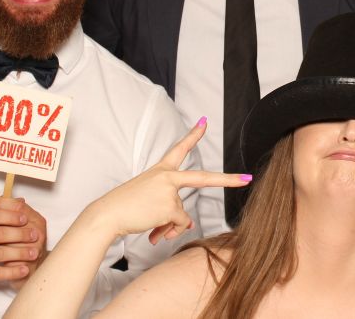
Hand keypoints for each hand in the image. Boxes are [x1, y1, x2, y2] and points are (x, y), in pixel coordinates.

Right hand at [83, 117, 251, 244]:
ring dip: (169, 225)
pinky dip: (167, 231)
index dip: (193, 135)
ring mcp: (170, 191)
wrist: (107, 214)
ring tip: (149, 223)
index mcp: (160, 170)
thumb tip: (187, 224)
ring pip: (182, 215)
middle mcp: (167, 177)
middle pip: (204, 178)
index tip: (204, 122)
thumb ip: (171, 208)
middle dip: (228, 180)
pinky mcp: (170, 206)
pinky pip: (178, 224)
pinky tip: (152, 231)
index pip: (179, 148)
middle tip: (246, 178)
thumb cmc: (125, 206)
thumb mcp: (149, 201)